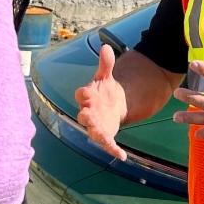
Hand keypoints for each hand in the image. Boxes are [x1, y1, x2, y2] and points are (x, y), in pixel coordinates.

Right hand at [75, 44, 127, 160]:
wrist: (113, 104)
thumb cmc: (104, 91)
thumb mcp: (106, 77)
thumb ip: (105, 64)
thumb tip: (105, 47)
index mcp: (88, 96)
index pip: (81, 95)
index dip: (83, 94)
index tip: (85, 93)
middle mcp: (89, 112)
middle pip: (84, 115)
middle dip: (85, 116)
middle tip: (86, 116)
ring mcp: (96, 125)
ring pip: (93, 131)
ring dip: (97, 134)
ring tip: (103, 138)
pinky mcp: (106, 134)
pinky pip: (108, 143)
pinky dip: (113, 150)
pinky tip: (122, 156)